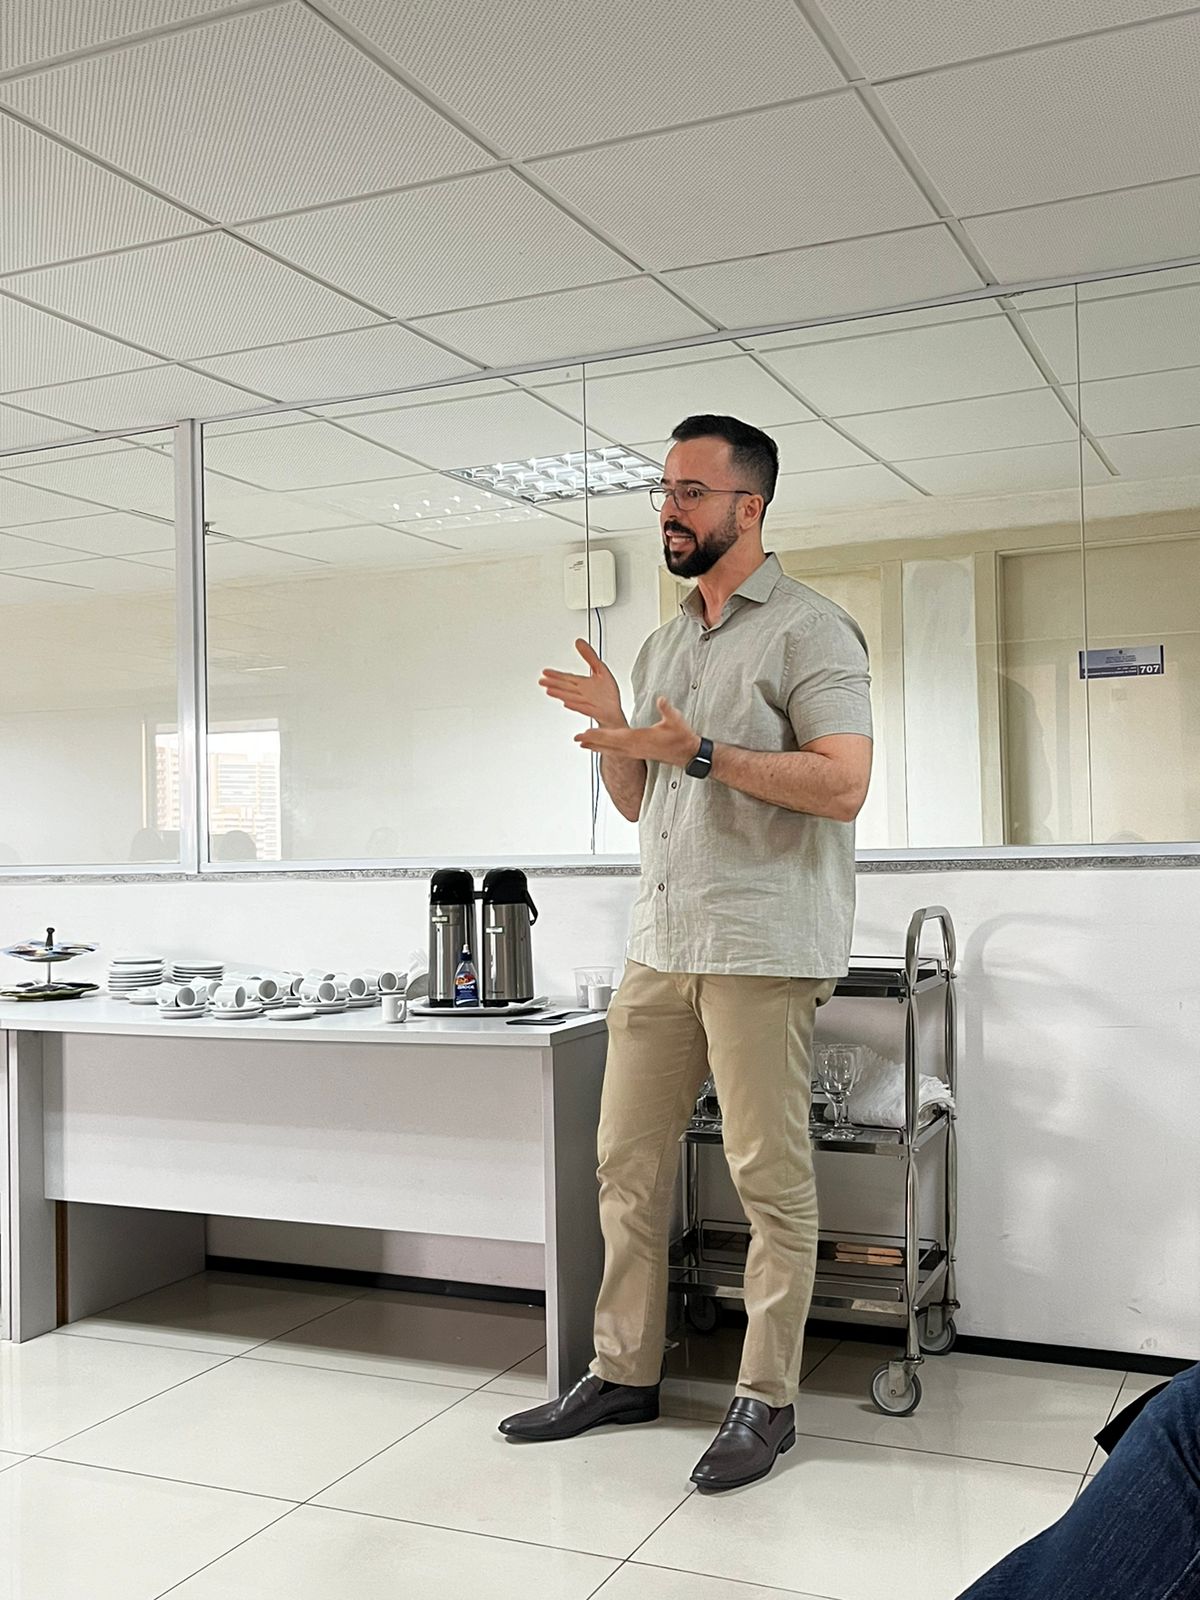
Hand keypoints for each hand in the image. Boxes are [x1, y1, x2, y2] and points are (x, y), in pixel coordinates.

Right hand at [539, 639, 625, 727]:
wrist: (615, 714)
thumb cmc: (607, 697)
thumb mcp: (600, 669)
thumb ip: (590, 656)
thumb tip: (578, 641)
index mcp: (582, 684)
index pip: (566, 678)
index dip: (556, 675)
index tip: (545, 672)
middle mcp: (582, 694)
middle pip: (566, 687)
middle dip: (554, 684)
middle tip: (541, 681)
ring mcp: (588, 703)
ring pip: (571, 697)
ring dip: (560, 694)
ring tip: (550, 691)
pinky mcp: (595, 712)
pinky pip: (584, 708)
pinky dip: (575, 706)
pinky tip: (567, 703)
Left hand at [575, 696, 701, 769]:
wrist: (687, 754)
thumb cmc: (681, 737)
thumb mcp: (675, 720)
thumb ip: (666, 709)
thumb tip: (661, 699)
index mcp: (640, 739)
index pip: (615, 736)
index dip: (600, 735)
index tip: (587, 733)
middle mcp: (634, 747)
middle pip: (608, 744)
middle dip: (592, 740)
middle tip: (576, 738)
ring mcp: (635, 751)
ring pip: (611, 749)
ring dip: (596, 745)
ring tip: (581, 743)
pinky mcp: (637, 753)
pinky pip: (617, 752)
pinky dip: (605, 749)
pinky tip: (599, 748)